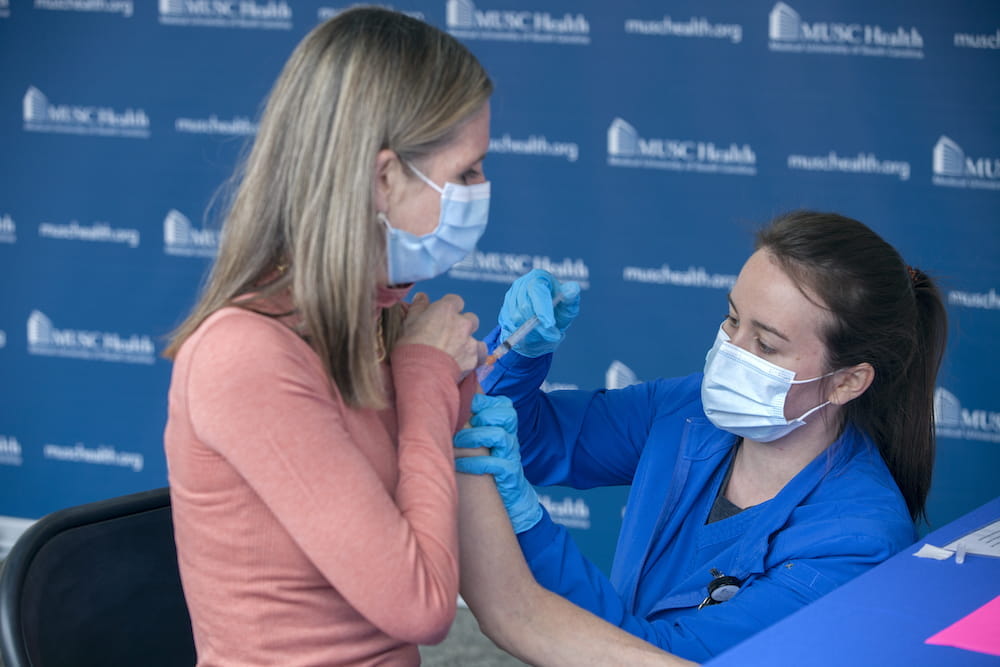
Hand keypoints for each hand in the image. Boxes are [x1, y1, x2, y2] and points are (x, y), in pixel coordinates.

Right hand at [399, 293, 485, 376]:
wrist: (422, 374)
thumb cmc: (411, 348)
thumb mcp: (408, 323)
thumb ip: (418, 307)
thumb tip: (421, 296)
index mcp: (445, 310)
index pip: (455, 301)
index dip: (450, 308)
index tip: (442, 316)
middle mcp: (462, 322)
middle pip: (469, 319)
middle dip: (462, 325)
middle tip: (448, 336)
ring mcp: (470, 340)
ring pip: (476, 337)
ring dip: (468, 342)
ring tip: (455, 352)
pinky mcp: (475, 357)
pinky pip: (481, 354)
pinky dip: (475, 357)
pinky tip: (465, 361)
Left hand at [454, 394, 542, 533]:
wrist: (510, 498)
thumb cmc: (489, 465)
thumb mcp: (482, 442)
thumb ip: (471, 423)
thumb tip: (448, 402)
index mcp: (506, 427)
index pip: (503, 404)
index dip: (483, 402)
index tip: (462, 408)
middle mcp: (511, 437)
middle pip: (506, 414)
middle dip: (481, 417)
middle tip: (458, 427)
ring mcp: (512, 455)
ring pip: (500, 436)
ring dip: (474, 438)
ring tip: (454, 445)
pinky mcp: (510, 474)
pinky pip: (497, 464)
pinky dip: (475, 463)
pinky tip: (460, 465)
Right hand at [498, 269, 579, 356]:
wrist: (545, 325)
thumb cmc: (559, 312)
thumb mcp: (569, 306)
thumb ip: (571, 298)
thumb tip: (573, 289)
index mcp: (539, 277)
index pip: (537, 290)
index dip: (543, 308)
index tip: (550, 323)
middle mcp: (522, 283)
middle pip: (525, 305)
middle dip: (538, 324)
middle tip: (551, 335)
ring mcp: (511, 297)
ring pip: (516, 317)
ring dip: (531, 330)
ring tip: (543, 333)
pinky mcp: (504, 310)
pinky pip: (510, 325)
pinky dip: (521, 333)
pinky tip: (531, 332)